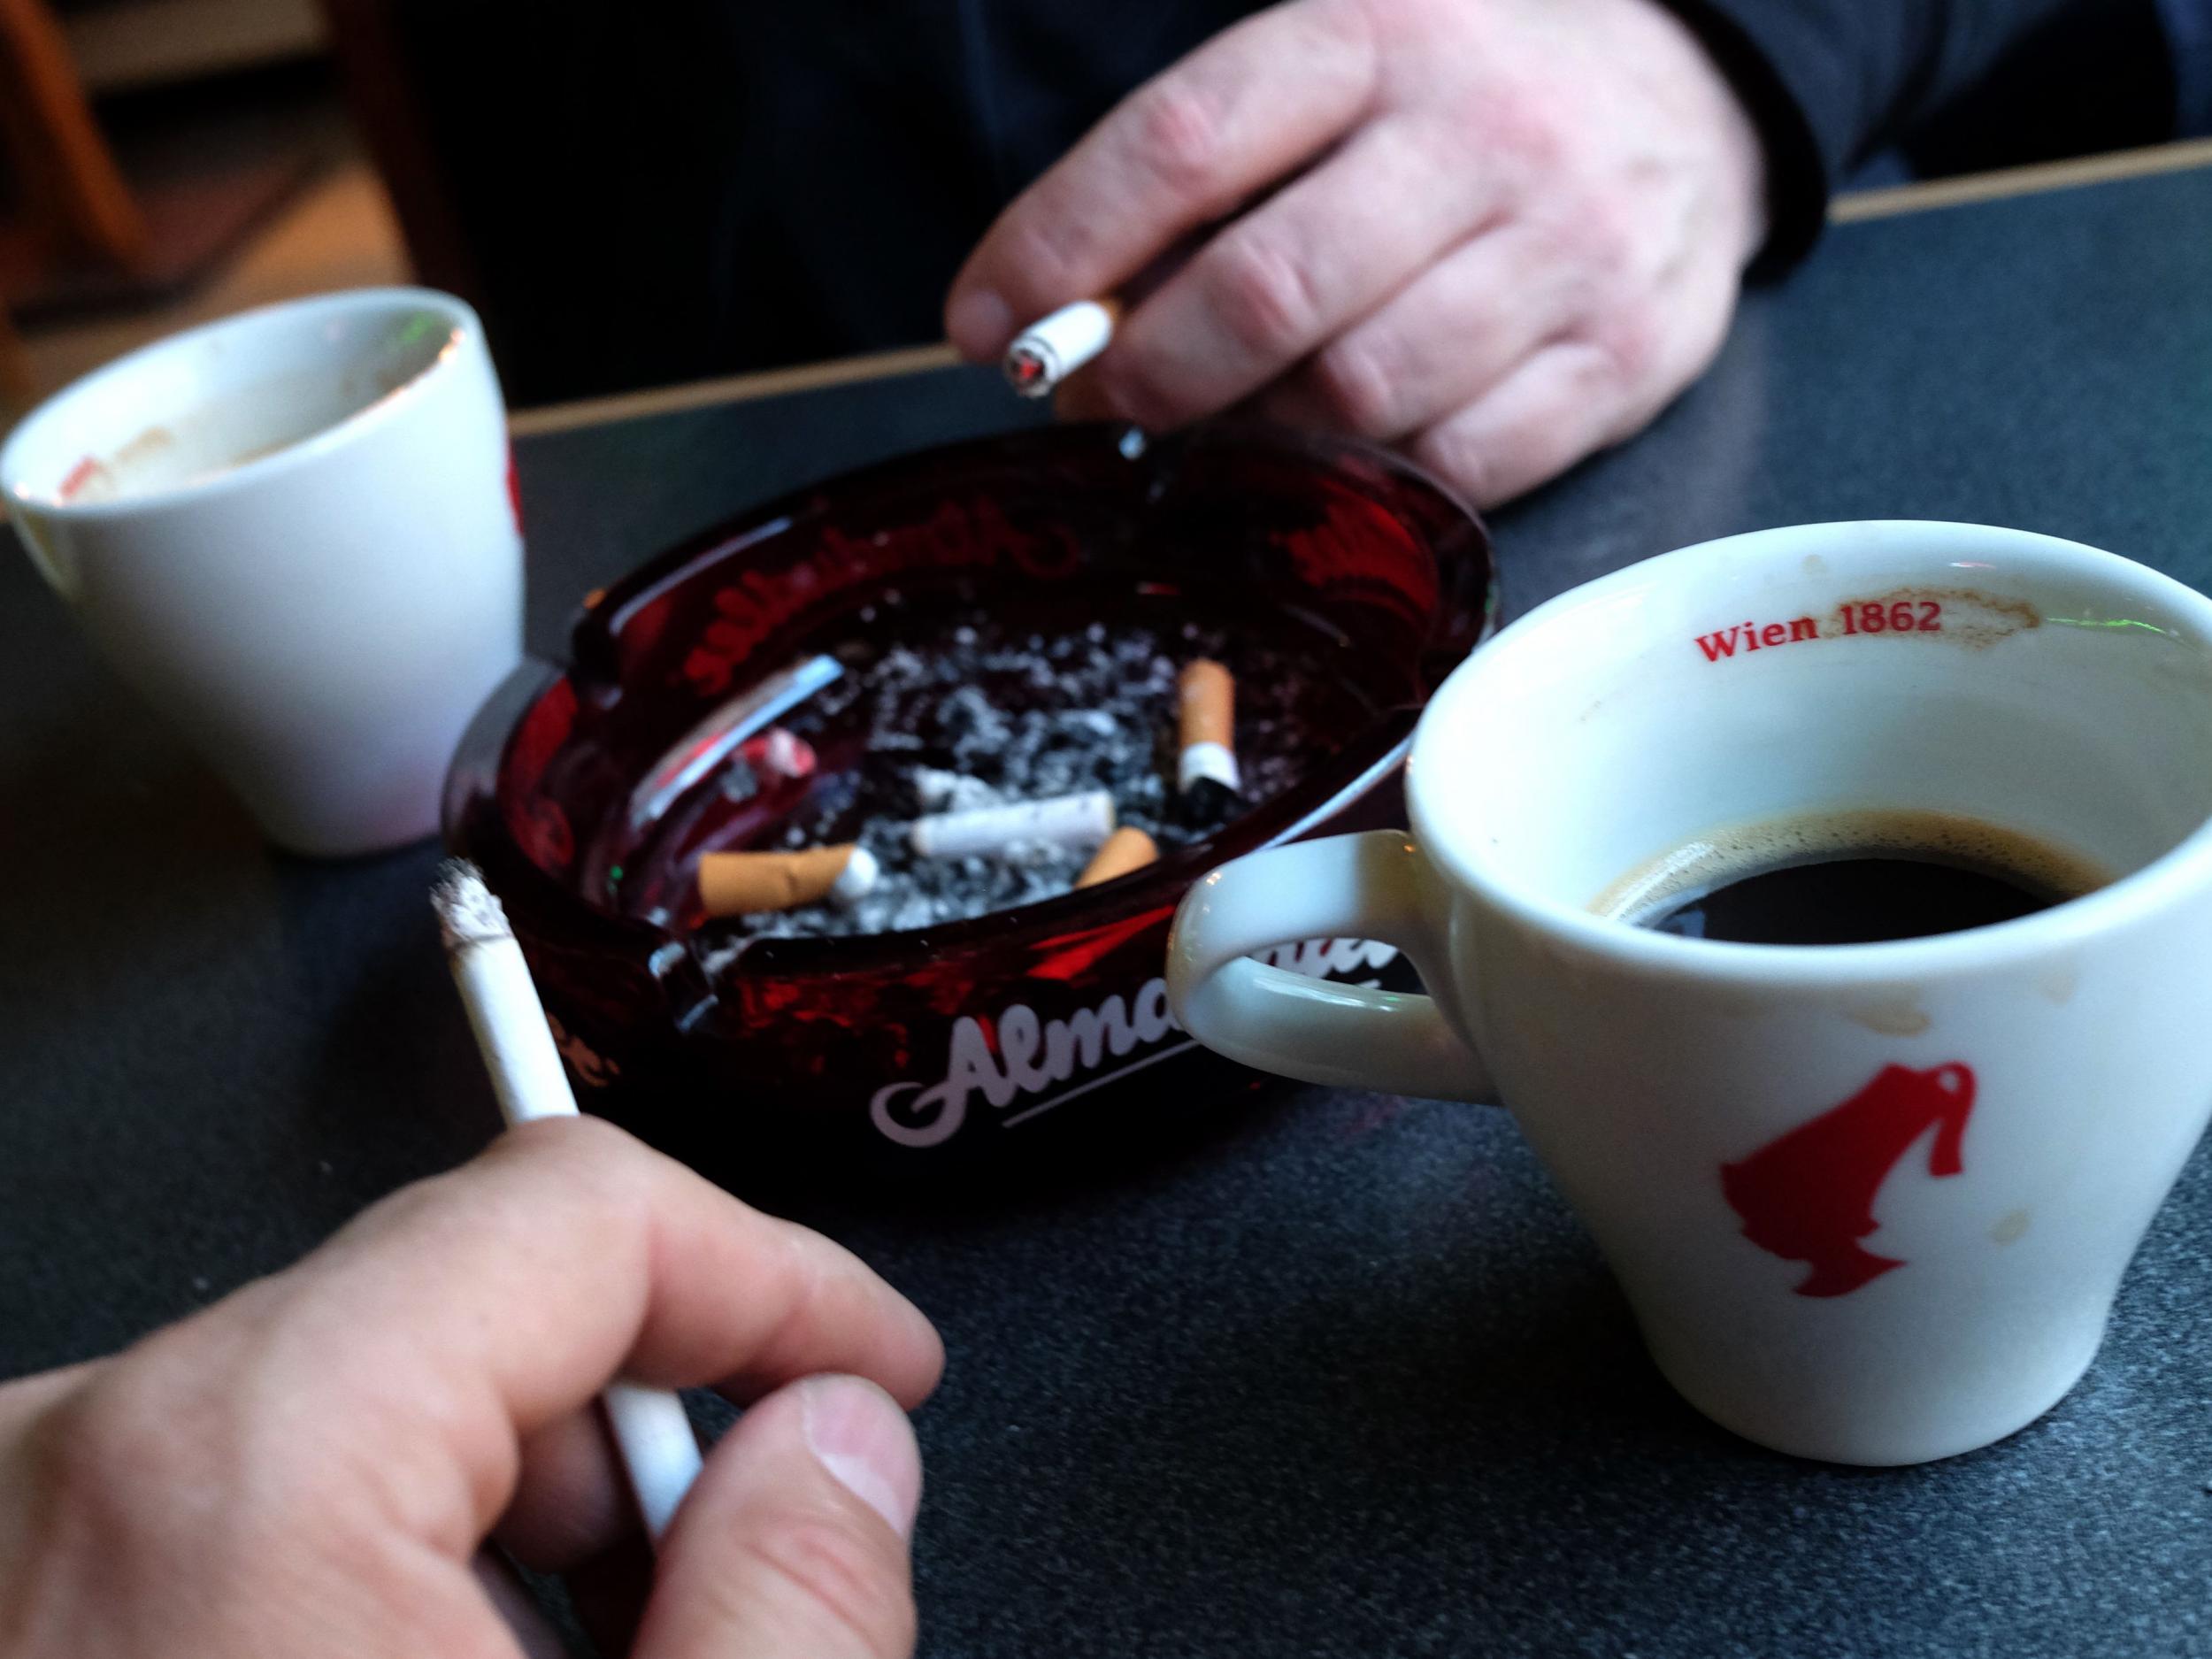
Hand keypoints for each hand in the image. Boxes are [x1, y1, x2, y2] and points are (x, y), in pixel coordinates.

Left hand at [0, 1118, 943, 1658]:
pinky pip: (231, 1511)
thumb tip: (837, 1448)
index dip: (777, 1278)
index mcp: (239, 1473)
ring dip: (508, 1527)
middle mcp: (74, 1465)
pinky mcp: (10, 1600)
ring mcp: (16, 1533)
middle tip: (737, 1586)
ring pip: (349, 1418)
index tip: (868, 1366)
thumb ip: (789, 1610)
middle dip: (642, 1437)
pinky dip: (365, 1582)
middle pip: (459, 1314)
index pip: (576, 1213)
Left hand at [947, 0, 1767, 506]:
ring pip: (1358, 396)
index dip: (1059, 248)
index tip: (985, 324)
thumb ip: (1206, 176)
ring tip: (1240, 411)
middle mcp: (1482, 133)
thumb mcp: (1337, 71)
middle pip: (1265, 293)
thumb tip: (1064, 322)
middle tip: (1104, 394)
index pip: (1181, 145)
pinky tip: (1355, 437)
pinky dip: (1380, 475)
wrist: (1695, 100)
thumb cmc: (1462, 101)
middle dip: (1150, 370)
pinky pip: (1457, 466)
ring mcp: (1566, 249)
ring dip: (1263, 431)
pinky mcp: (1624, 357)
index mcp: (1379, 32)